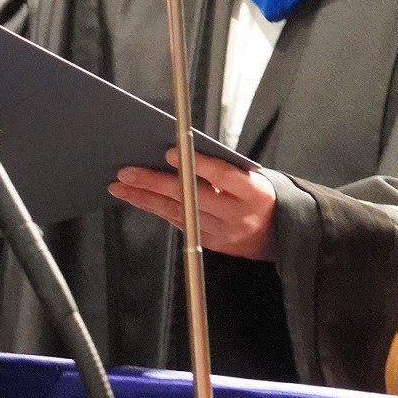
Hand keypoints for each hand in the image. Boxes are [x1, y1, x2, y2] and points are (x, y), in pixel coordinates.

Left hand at [111, 149, 278, 260]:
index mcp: (253, 192)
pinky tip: (139, 199)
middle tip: (127, 172)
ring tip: (121, 186)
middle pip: (192, 197)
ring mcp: (224, 233)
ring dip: (146, 199)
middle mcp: (238, 215)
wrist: (276, 231)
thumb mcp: (250, 176)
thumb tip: (180, 153)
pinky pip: (179, 225)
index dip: (197, 164)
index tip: (170, 153)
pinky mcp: (211, 244)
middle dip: (155, 183)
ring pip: (179, 214)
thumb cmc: (255, 194)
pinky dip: (157, 210)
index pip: (223, 175)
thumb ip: (221, 166)